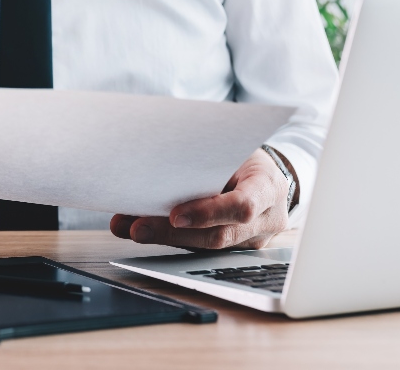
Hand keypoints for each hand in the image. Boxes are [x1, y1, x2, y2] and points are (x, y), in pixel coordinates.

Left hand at [110, 149, 294, 249]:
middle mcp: (267, 219)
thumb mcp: (232, 149)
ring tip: (130, 228)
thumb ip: (205, 161)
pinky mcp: (235, 250)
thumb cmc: (243, 156)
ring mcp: (253, 240)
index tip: (176, 216)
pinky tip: (143, 229)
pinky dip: (169, 239)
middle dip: (173, 234)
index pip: (244, 206)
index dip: (209, 213)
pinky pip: (200, 249)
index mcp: (269, 187)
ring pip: (206, 247)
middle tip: (138, 227)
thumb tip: (154, 166)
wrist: (264, 174)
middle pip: (219, 235)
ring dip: (164, 238)